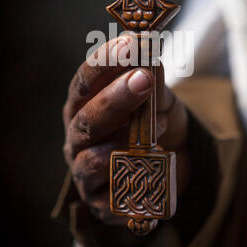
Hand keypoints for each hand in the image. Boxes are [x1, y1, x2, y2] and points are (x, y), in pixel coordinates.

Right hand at [63, 36, 190, 226]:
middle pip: (87, 120)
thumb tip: (150, 58)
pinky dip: (136, 184)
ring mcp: (86, 172)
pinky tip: (158, 167)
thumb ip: (154, 81)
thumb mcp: (159, 97)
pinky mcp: (102, 203)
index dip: (104, 62)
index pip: (84, 81)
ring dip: (125, 144)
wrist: (168, 160)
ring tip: (158, 128)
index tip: (130, 43)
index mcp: (85, 105)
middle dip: (115, 99)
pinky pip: (113, 199)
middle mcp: (79, 137)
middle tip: (143, 78)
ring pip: (93, 161)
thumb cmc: (154, 121)